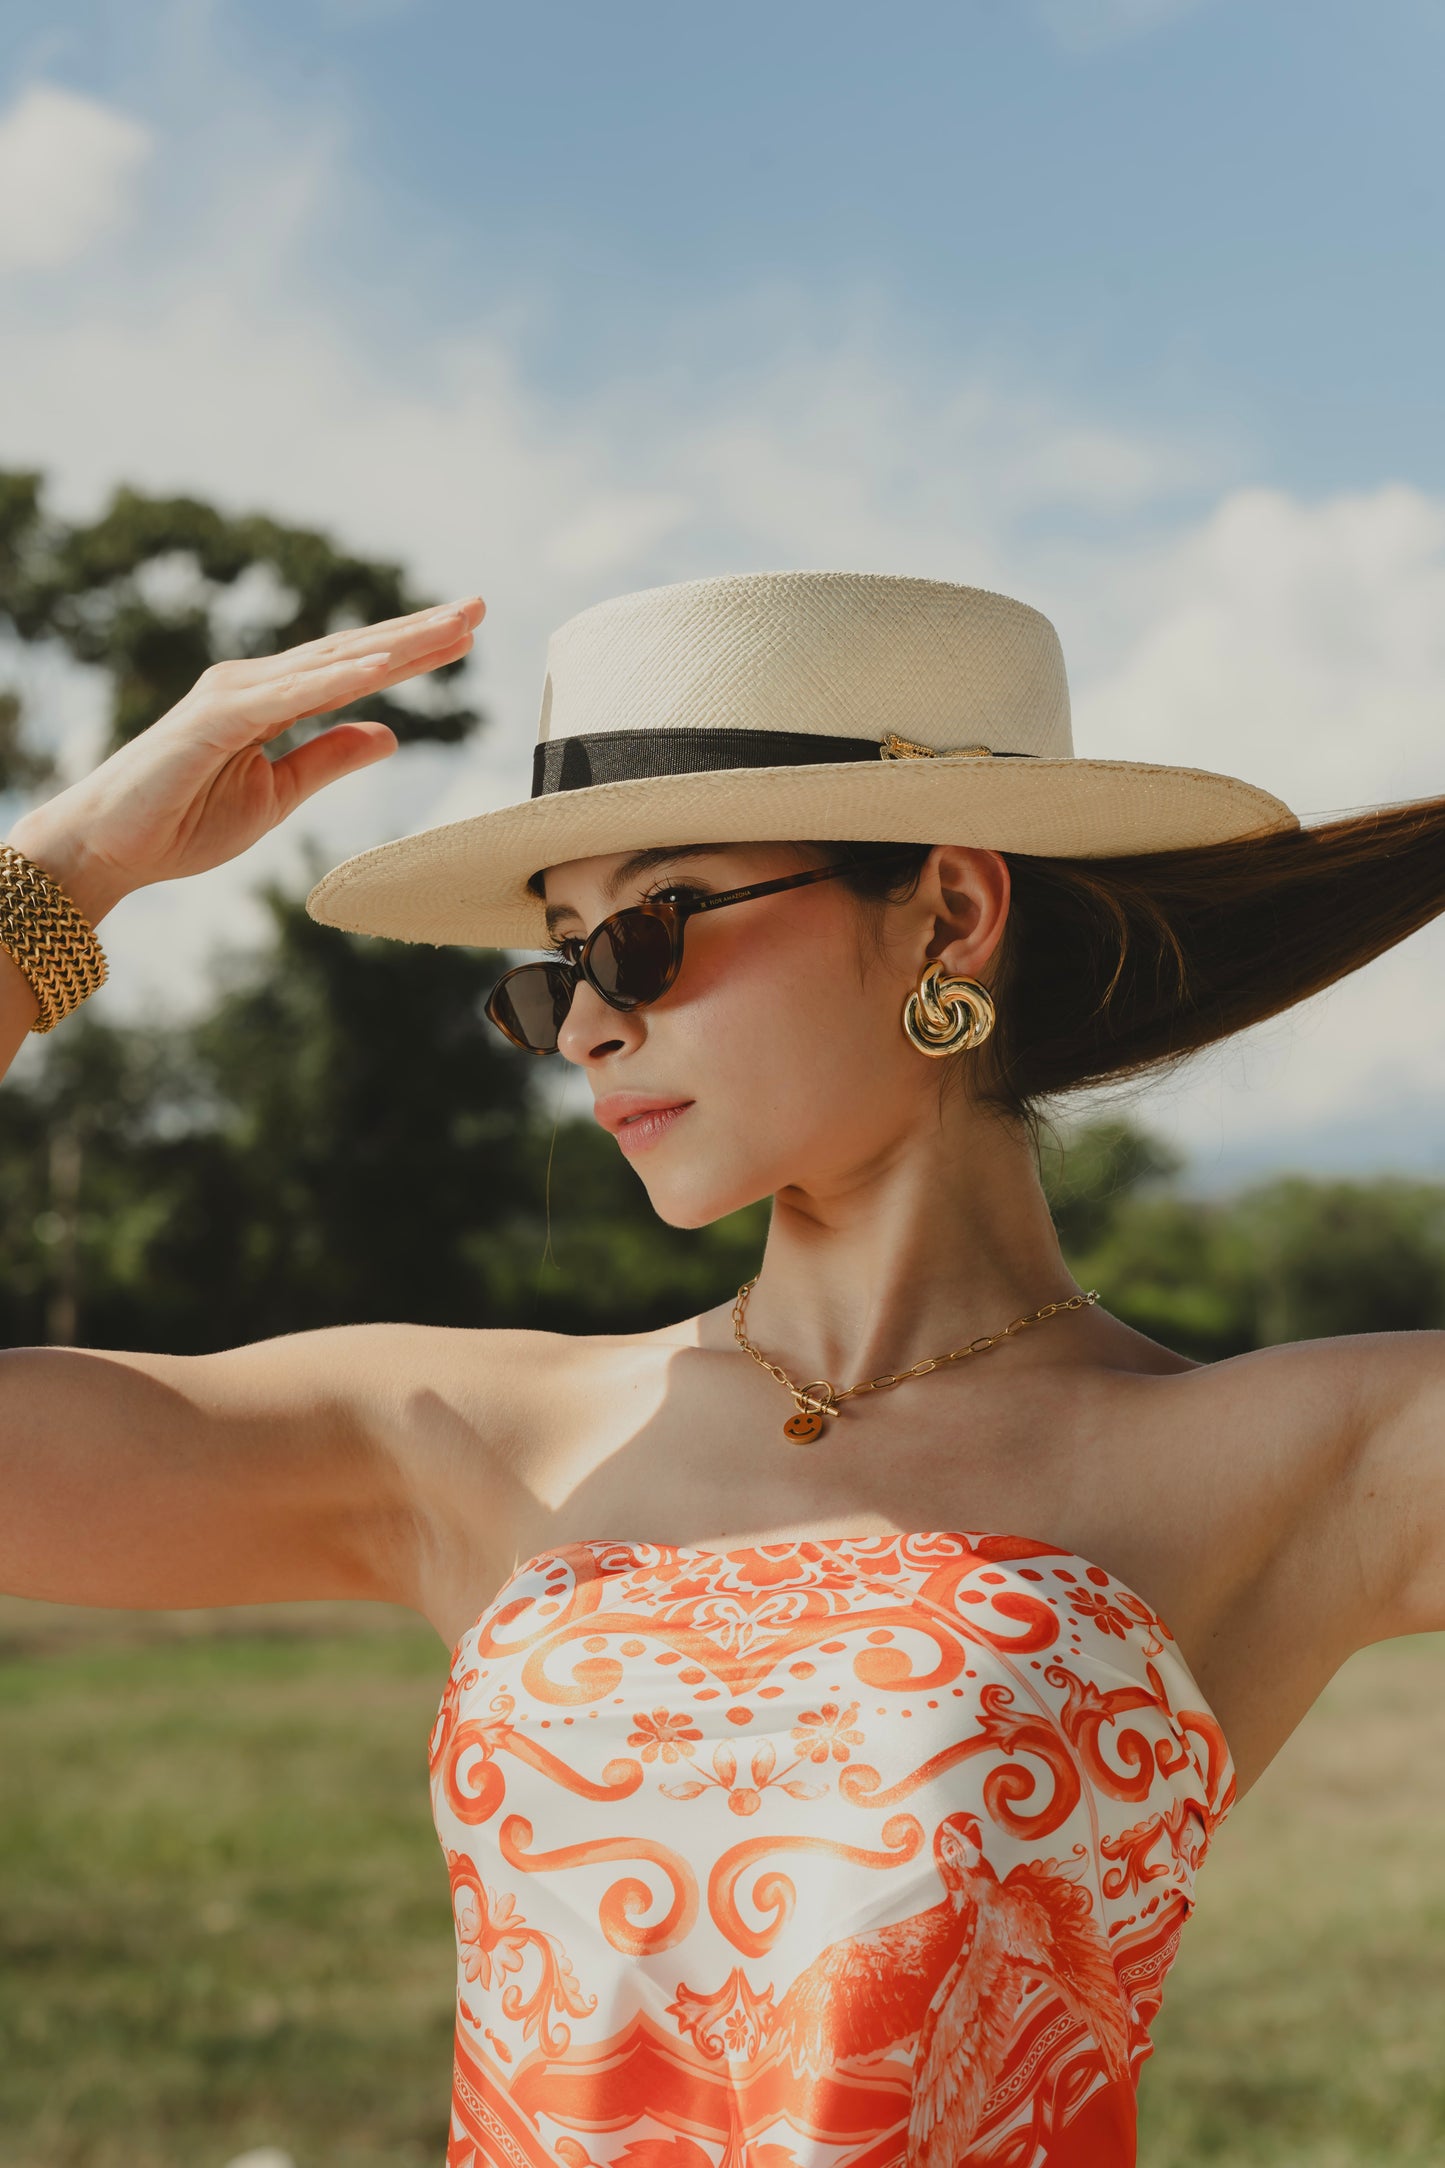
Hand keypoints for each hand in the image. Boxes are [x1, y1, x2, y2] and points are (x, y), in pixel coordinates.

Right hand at [7, 598, 483, 922]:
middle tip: (479, 606)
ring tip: (451, 627)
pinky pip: (291, 696)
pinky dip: (340, 678)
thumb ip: (328, 759)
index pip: (356, 669)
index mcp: (271, 701)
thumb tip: (390, 733)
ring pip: (331, 662)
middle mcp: (256, 684)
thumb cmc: (182, 821)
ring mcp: (235, 694)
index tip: (466, 636)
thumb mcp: (277, 794)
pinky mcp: (217, 718)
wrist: (112, 846)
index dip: (413, 652)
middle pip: (354, 651)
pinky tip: (386, 667)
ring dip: (394, 643)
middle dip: (418, 630)